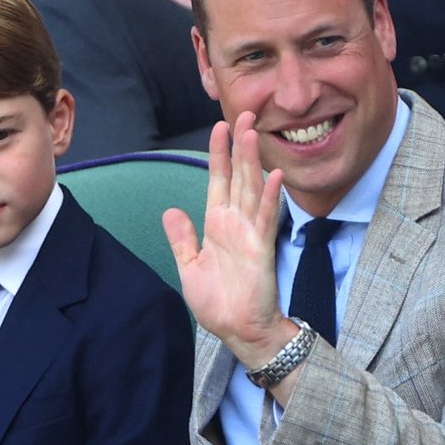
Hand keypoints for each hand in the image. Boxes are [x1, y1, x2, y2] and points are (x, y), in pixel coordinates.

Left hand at [163, 113, 291, 366]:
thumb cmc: (218, 303)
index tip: (221, 126)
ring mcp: (250, 233)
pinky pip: (265, 218)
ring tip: (252, 134)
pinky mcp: (261, 248)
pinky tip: (274, 175)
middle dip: (239, 146)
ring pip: (252, 189)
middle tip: (245, 114)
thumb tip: (171, 211)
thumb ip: (182, 239)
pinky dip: (270, 197)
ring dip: (252, 162)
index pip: (218, 181)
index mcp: (217, 225)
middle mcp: (235, 223)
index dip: (219, 154)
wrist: (238, 331)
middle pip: (238, 176)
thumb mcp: (189, 267)